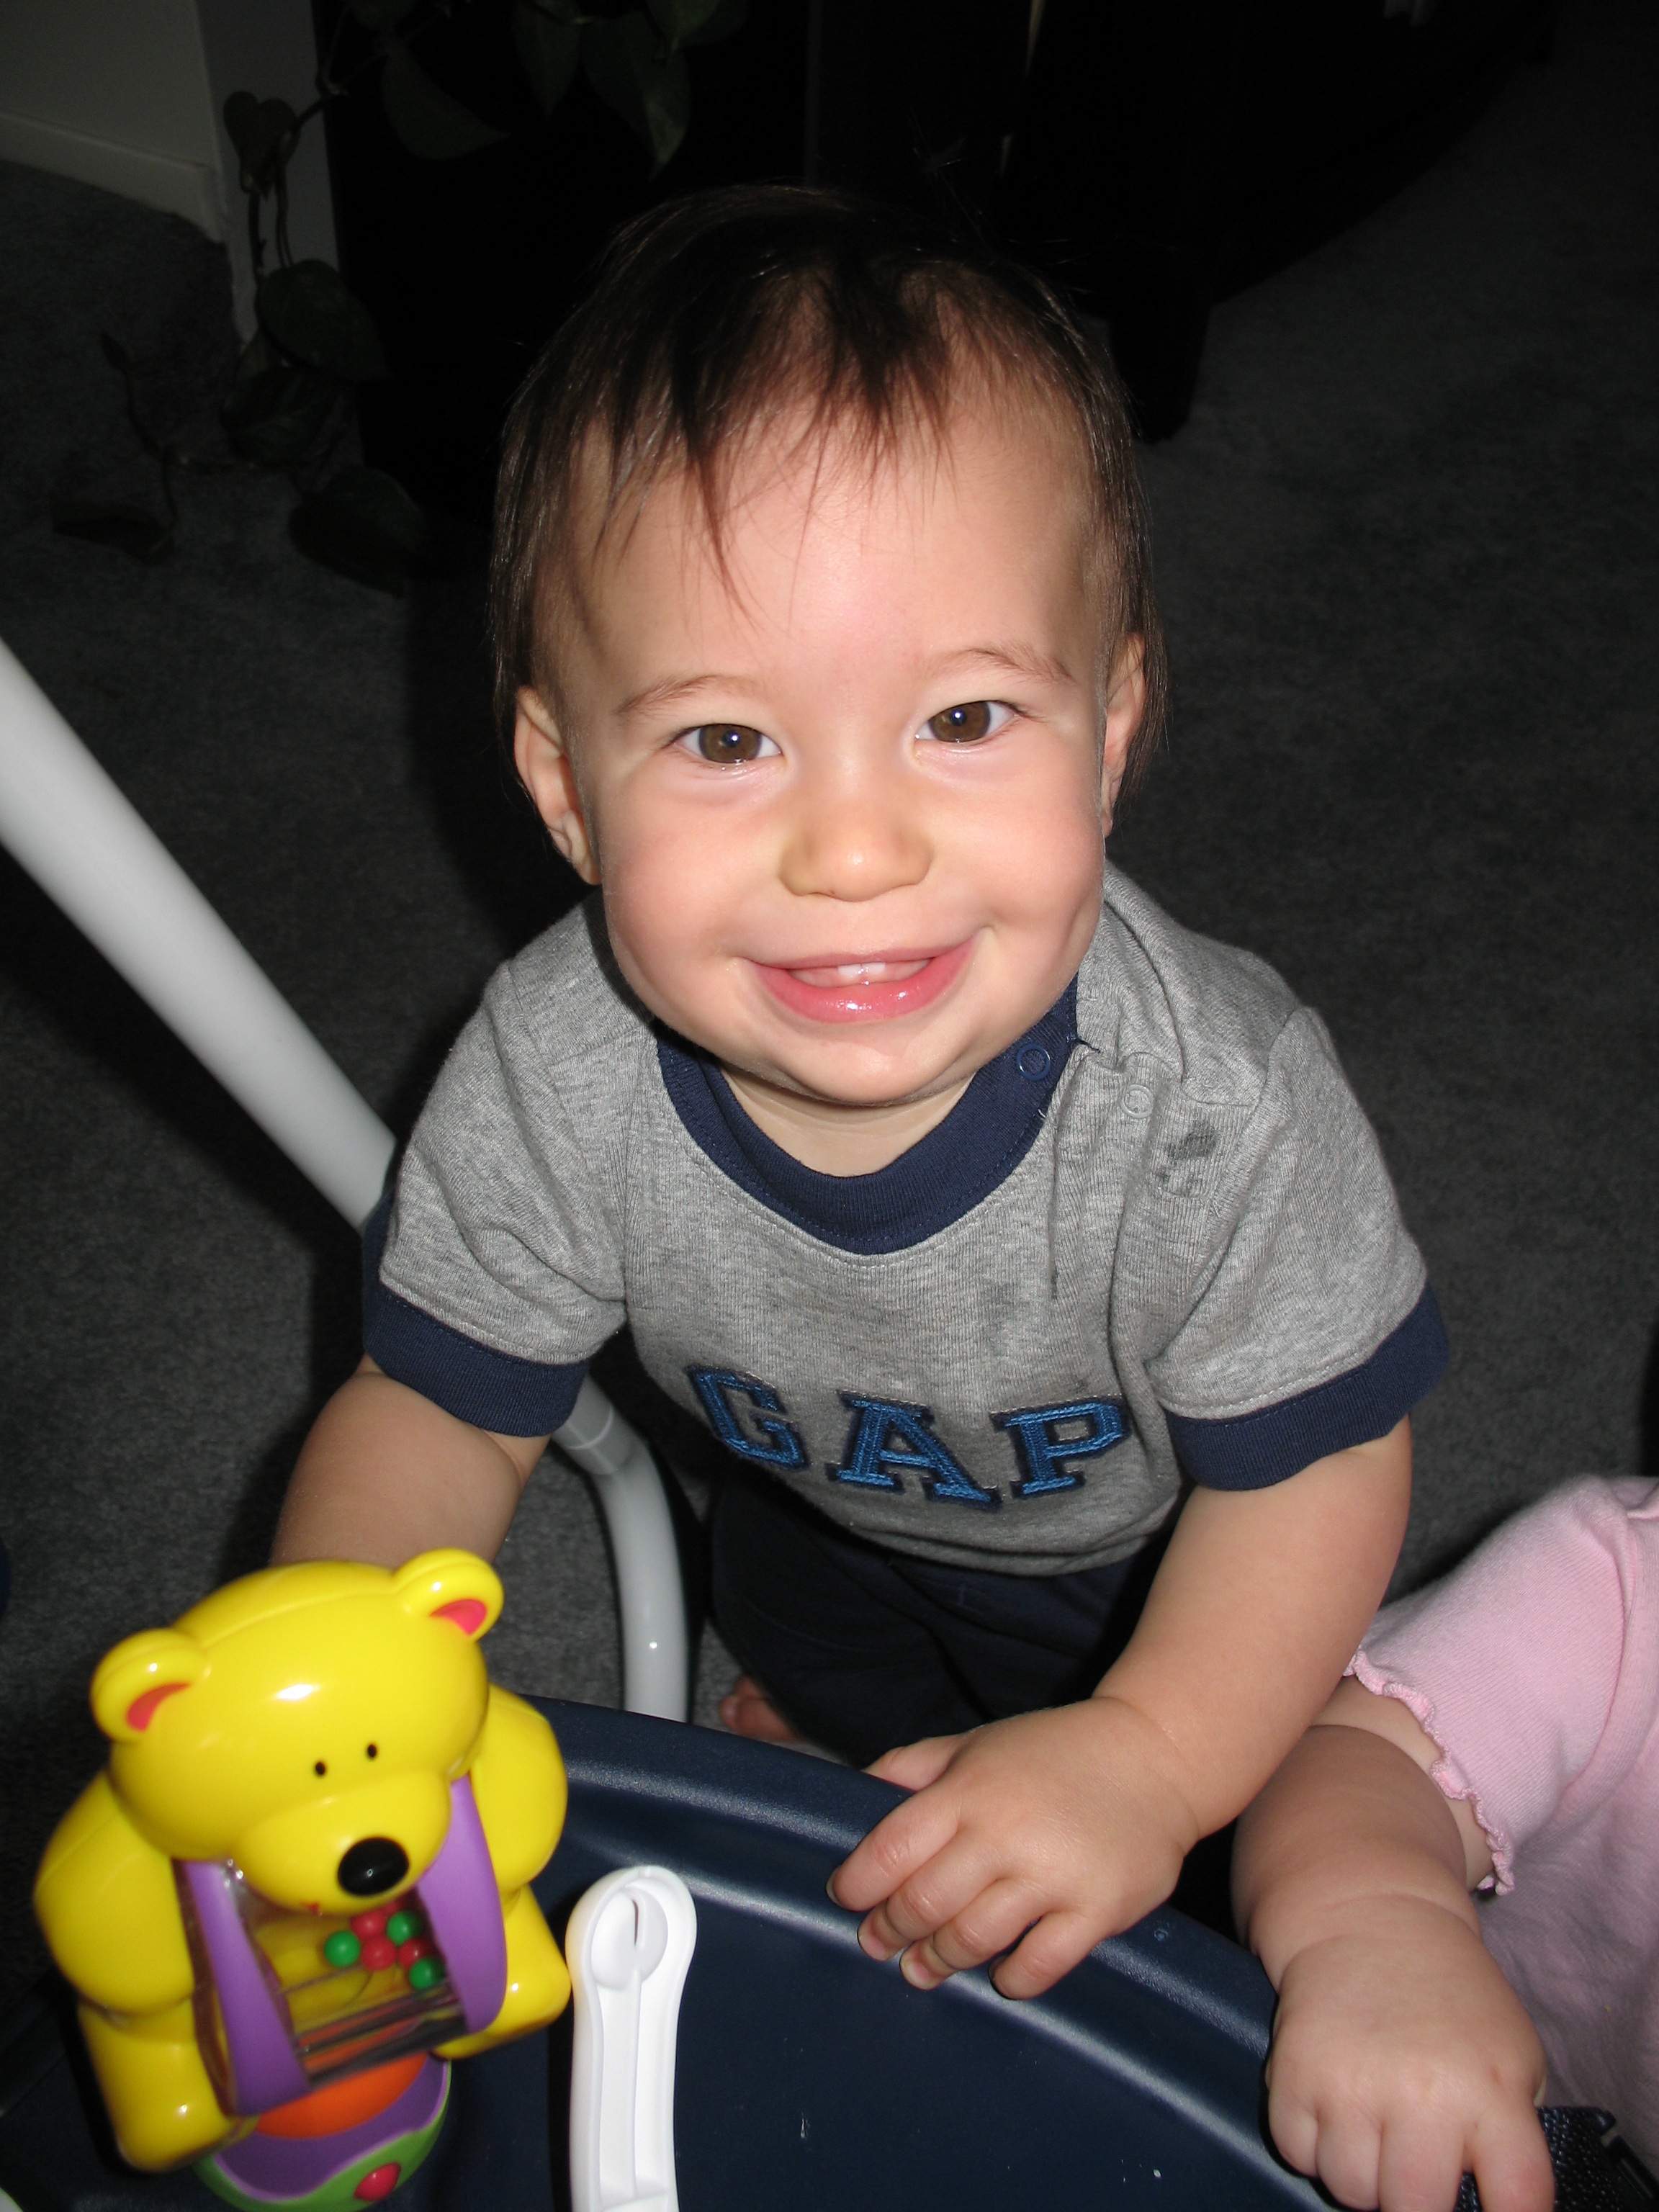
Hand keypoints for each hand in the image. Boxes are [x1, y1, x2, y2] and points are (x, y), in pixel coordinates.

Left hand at [827, 1696, 1196, 1998]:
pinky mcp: (1097, 1910)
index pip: (892, 1848)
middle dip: (892, 1930)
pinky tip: (999, 1975)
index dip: (860, 1883)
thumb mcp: (977, 1743)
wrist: (1155, 1756)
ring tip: (924, 1968)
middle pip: (925, 1902)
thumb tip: (856, 1789)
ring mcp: (1053, 1875)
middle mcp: (1004, 1833)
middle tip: (880, 1943)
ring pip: (973, 1939)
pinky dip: (1011, 1979)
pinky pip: (1040, 1965)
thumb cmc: (1055, 1752)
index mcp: (970, 1790)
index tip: (846, 1899)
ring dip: (940, 1960)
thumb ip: (915, 1766)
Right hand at [1265, 1902, 1552, 2211]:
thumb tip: (1490, 2205)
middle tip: (1417, 2169)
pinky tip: (1334, 2104)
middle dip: (1416, 2199)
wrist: (1370, 1920)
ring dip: (1362, 2174)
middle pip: (1416, 2211)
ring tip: (1374, 2126)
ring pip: (1351, 2191)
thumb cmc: (1451, 2000)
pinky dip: (1313, 2144)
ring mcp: (1350, 2085)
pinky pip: (1298, 2155)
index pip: (1519, 2202)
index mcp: (1491, 2092)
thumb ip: (1512, 2138)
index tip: (1486, 2211)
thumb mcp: (1512, 2057)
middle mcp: (1421, 2094)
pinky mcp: (1292, 2074)